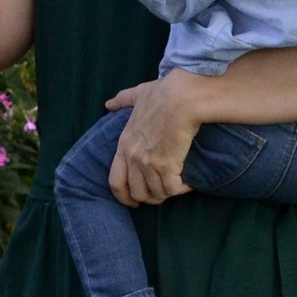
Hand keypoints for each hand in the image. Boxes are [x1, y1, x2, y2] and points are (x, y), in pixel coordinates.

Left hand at [104, 72, 205, 205]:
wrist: (182, 98)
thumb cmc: (163, 94)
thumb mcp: (138, 94)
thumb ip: (123, 100)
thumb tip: (109, 103)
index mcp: (124, 145)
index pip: (115, 182)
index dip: (124, 197)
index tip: (134, 201)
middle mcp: (133, 157)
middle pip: (137, 193)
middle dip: (150, 198)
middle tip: (162, 193)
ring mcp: (149, 163)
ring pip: (156, 194)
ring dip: (168, 193)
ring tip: (177, 186)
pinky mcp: (168, 165)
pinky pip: (172, 189)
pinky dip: (181, 189)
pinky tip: (188, 183)